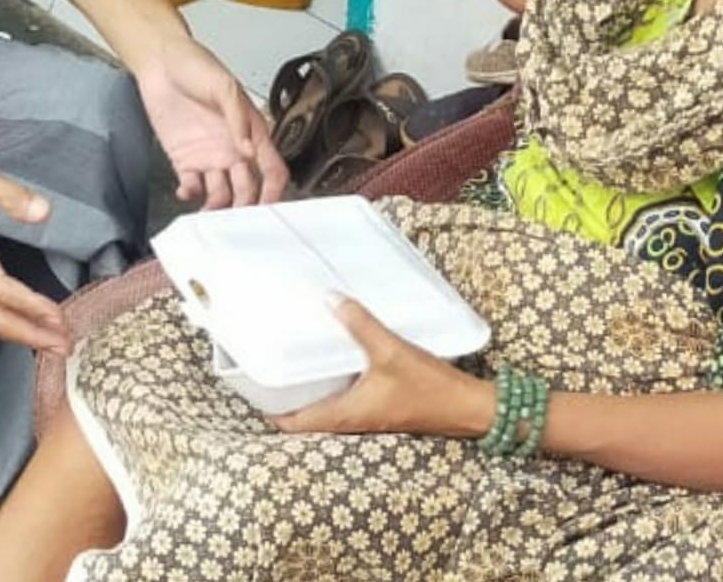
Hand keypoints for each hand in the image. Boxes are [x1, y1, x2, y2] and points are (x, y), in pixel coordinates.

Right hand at [0, 146, 70, 352]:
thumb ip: (10, 195)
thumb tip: (41, 212)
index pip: (0, 289)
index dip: (29, 306)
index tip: (57, 316)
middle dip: (30, 335)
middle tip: (65, 346)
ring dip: (24, 333)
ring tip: (55, 343)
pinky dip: (14, 320)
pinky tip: (33, 322)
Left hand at [136, 38, 287, 208]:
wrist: (159, 62)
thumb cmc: (196, 65)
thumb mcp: (223, 85)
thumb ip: (237, 118)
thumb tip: (248, 149)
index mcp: (251, 132)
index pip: (272, 168)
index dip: (274, 190)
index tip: (268, 208)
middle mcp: (233, 150)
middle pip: (248, 189)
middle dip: (245, 208)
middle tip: (236, 222)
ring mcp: (210, 157)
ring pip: (222, 194)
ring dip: (218, 208)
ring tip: (209, 215)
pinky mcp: (185, 160)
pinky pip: (193, 187)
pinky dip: (191, 195)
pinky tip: (186, 192)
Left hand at [271, 298, 494, 437]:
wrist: (467, 407)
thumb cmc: (428, 386)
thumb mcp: (391, 350)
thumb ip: (360, 325)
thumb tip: (329, 299)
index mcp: (346, 415)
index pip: (296, 423)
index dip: (272, 411)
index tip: (255, 389)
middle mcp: (353, 420)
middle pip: (308, 416)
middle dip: (289, 397)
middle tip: (272, 367)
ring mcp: (368, 415)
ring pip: (328, 407)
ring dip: (313, 390)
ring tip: (299, 359)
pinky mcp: (382, 407)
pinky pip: (348, 399)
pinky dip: (335, 383)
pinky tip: (340, 358)